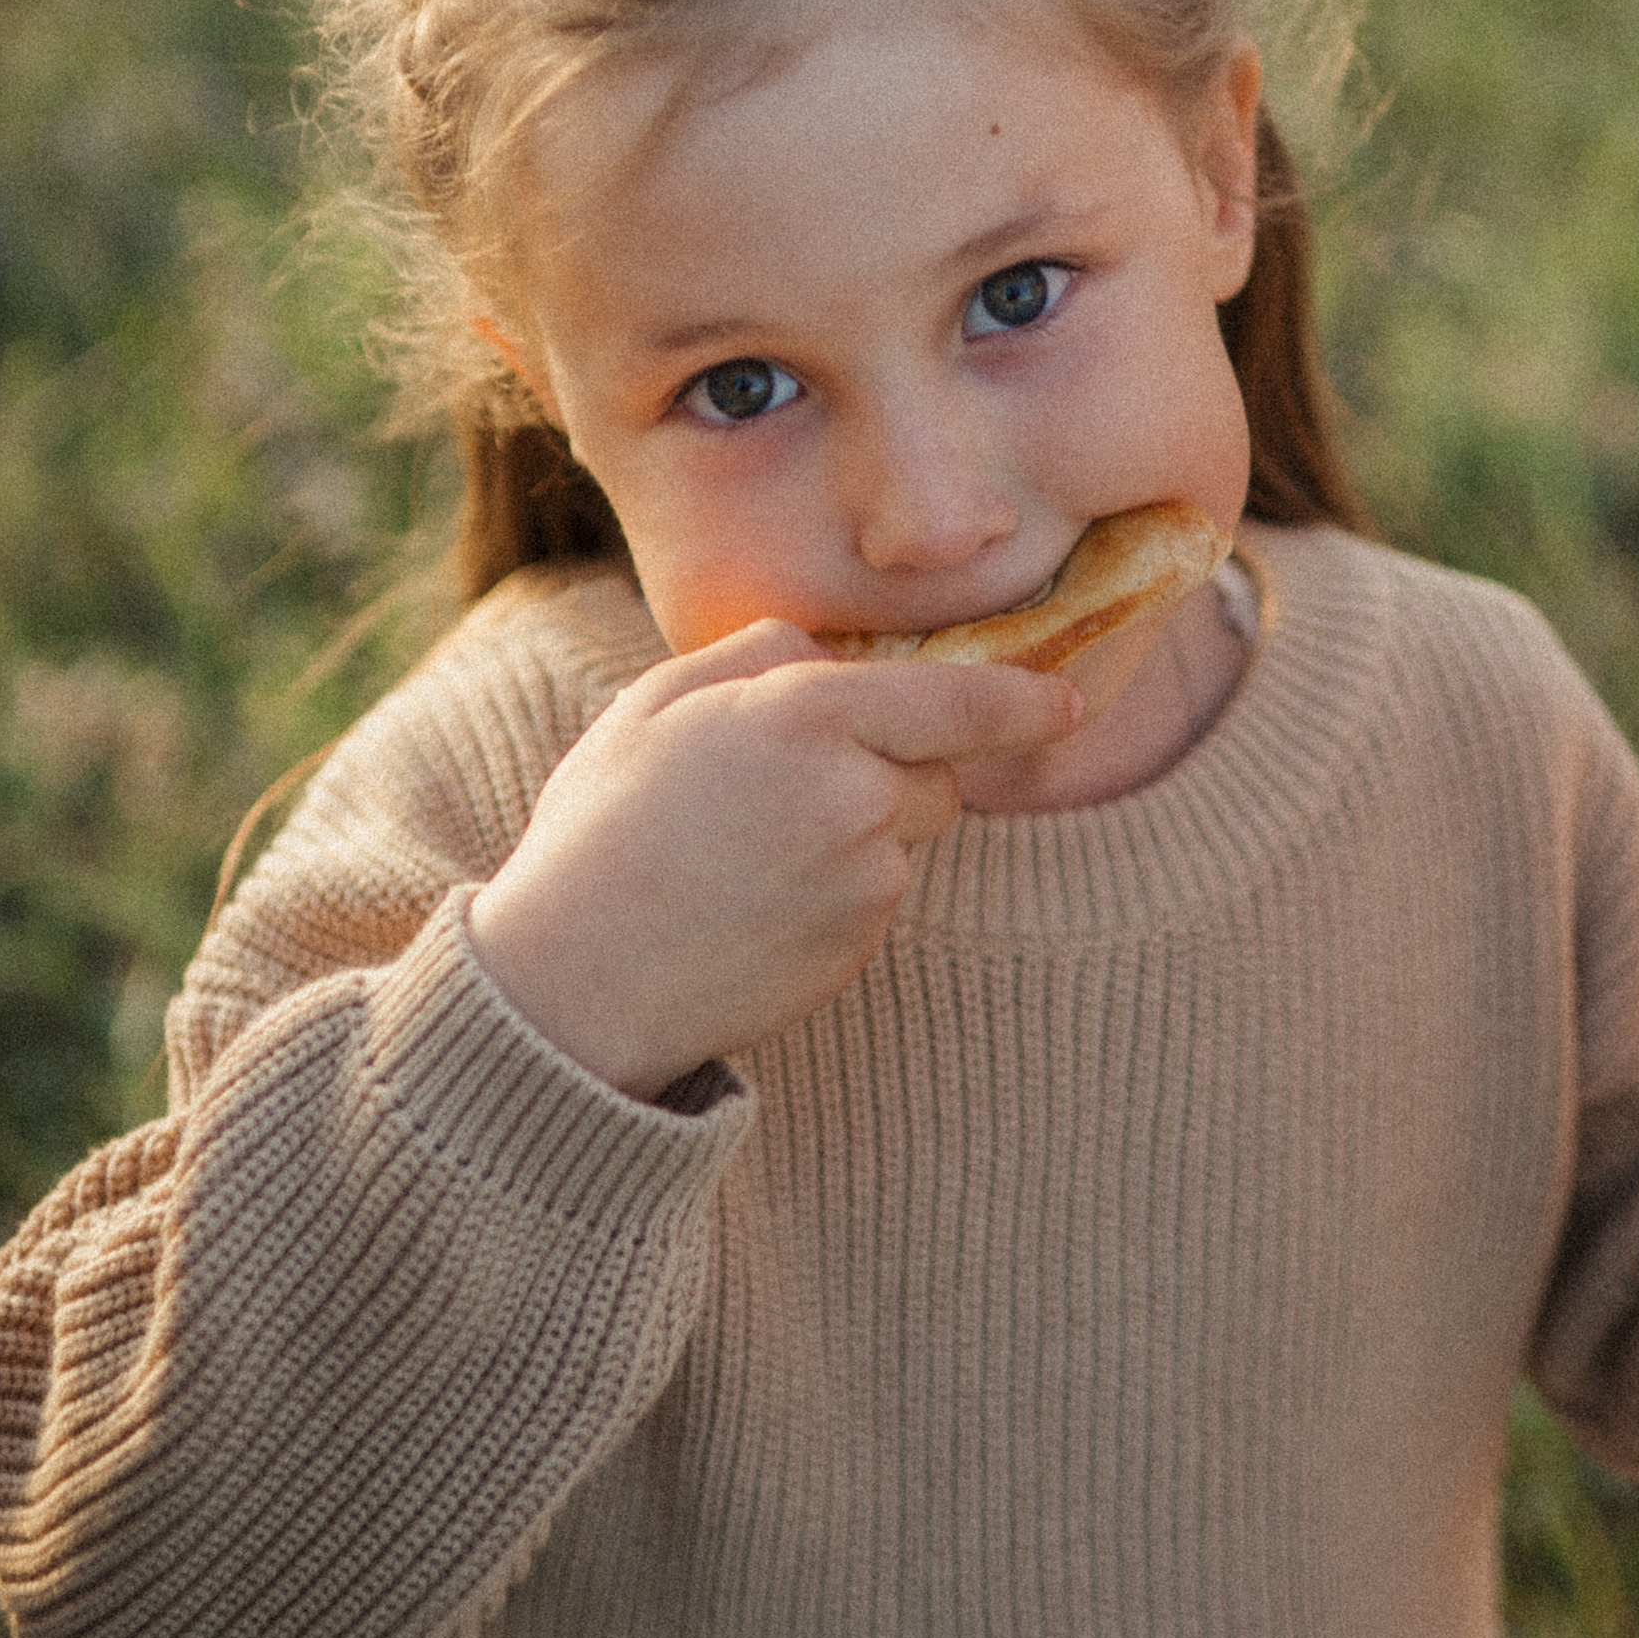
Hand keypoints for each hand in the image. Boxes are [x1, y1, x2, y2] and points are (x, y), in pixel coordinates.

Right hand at [467, 622, 1078, 1097]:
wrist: (572, 985)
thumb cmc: (602, 831)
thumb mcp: (653, 706)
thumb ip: (753, 656)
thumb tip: (821, 652)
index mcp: (803, 717)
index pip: (955, 698)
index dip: (1021, 699)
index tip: (1065, 703)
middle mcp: (853, 795)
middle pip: (936, 774)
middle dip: (892, 771)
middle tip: (782, 792)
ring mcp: (863, 882)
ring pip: (902, 841)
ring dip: (856, 835)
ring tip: (746, 857)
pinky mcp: (858, 950)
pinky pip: (873, 904)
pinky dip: (833, 898)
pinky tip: (751, 908)